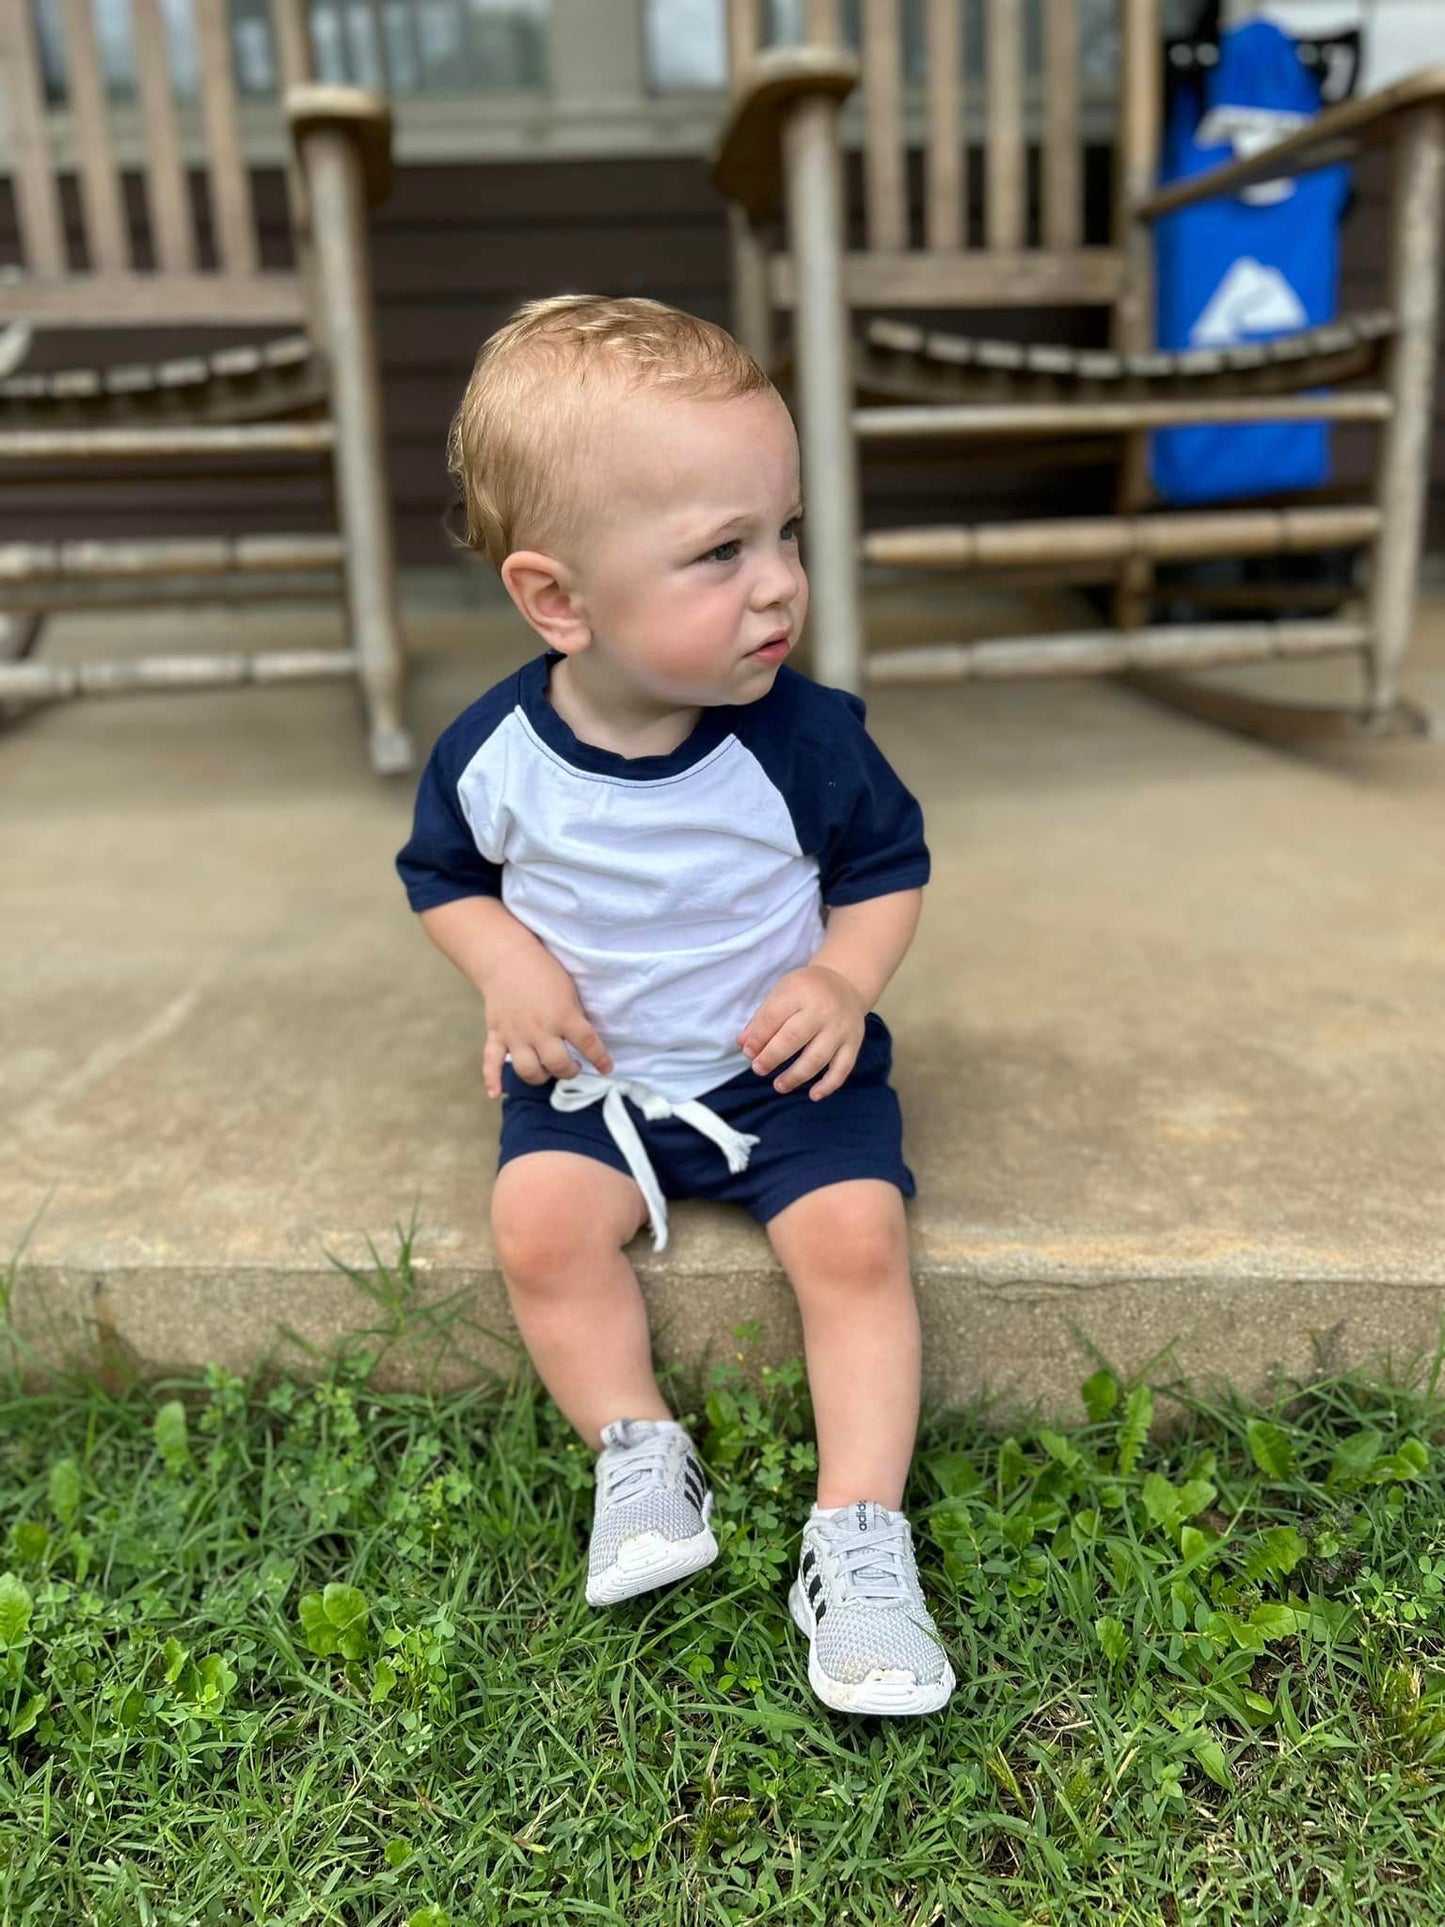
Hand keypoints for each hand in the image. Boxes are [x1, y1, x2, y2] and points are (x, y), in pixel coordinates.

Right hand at [480, 946, 611, 1098]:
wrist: (507, 958)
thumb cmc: (544, 972)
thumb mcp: (569, 991)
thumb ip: (575, 1017)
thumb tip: (583, 1042)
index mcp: (562, 1015)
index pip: (587, 1043)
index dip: (600, 1059)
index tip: (607, 1068)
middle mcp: (539, 1029)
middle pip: (557, 1064)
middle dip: (569, 1071)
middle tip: (572, 1066)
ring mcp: (515, 1035)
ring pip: (528, 1070)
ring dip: (541, 1077)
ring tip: (547, 1070)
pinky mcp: (496, 1035)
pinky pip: (491, 1063)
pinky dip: (492, 1080)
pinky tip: (496, 1094)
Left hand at [737, 964, 865, 1100]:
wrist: (846, 982)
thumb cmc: (806, 990)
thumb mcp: (782, 993)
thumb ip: (762, 1018)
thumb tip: (744, 1044)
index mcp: (800, 993)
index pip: (773, 1017)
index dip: (758, 1038)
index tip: (748, 1052)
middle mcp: (822, 1011)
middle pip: (793, 1038)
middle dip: (772, 1057)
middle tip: (759, 1069)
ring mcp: (840, 1029)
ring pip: (817, 1058)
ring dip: (795, 1076)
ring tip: (779, 1085)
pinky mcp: (853, 1043)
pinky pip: (843, 1068)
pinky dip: (829, 1085)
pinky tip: (813, 1095)